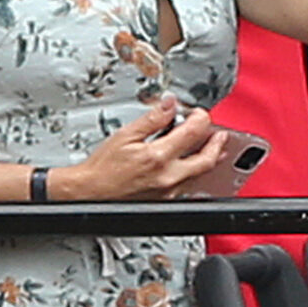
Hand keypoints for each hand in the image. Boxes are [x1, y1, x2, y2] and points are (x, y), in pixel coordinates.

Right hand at [54, 97, 223, 201]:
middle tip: (221, 133)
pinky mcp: (164, 202)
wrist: (86, 194)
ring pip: (200, 175)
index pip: (193, 132)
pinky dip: (196, 175)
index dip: (200, 118)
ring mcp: (167, 192)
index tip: (197, 113)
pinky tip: (195, 167)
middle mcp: (167, 177)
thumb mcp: (124, 135)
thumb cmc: (101, 169)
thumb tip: (170, 104)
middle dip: (217, 143)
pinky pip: (188, 187)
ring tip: (215, 148)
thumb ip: (152, 119)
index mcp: (158, 157)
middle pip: (206, 159)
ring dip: (210, 159)